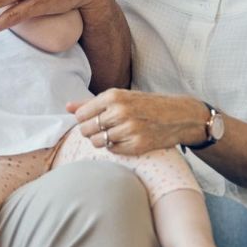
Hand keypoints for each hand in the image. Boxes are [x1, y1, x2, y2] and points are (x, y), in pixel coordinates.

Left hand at [67, 90, 207, 155]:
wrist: (179, 115)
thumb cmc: (146, 104)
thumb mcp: (120, 97)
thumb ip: (91, 103)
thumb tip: (67, 107)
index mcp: (113, 96)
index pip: (81, 115)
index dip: (83, 120)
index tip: (92, 120)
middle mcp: (120, 111)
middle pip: (86, 130)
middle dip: (90, 132)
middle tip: (103, 129)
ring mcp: (129, 129)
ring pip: (98, 142)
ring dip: (102, 140)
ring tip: (114, 134)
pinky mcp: (137, 145)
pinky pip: (113, 150)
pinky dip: (115, 147)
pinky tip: (125, 139)